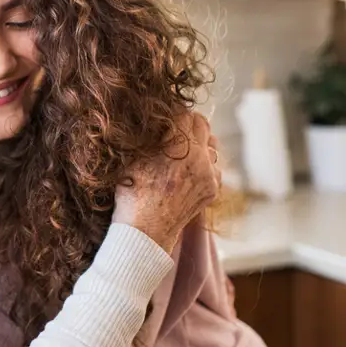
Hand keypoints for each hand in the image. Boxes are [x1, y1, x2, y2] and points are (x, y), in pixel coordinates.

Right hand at [113, 112, 219, 253]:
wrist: (144, 232)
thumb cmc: (131, 194)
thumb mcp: (133, 158)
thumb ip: (150, 136)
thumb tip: (155, 120)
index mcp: (179, 146)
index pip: (185, 114)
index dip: (173, 114)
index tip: (165, 119)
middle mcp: (200, 158)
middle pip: (202, 125)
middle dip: (188, 125)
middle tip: (174, 131)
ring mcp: (209, 175)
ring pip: (211, 146)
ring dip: (198, 145)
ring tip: (181, 153)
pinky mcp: (212, 189)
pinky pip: (214, 167)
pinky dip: (204, 165)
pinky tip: (186, 173)